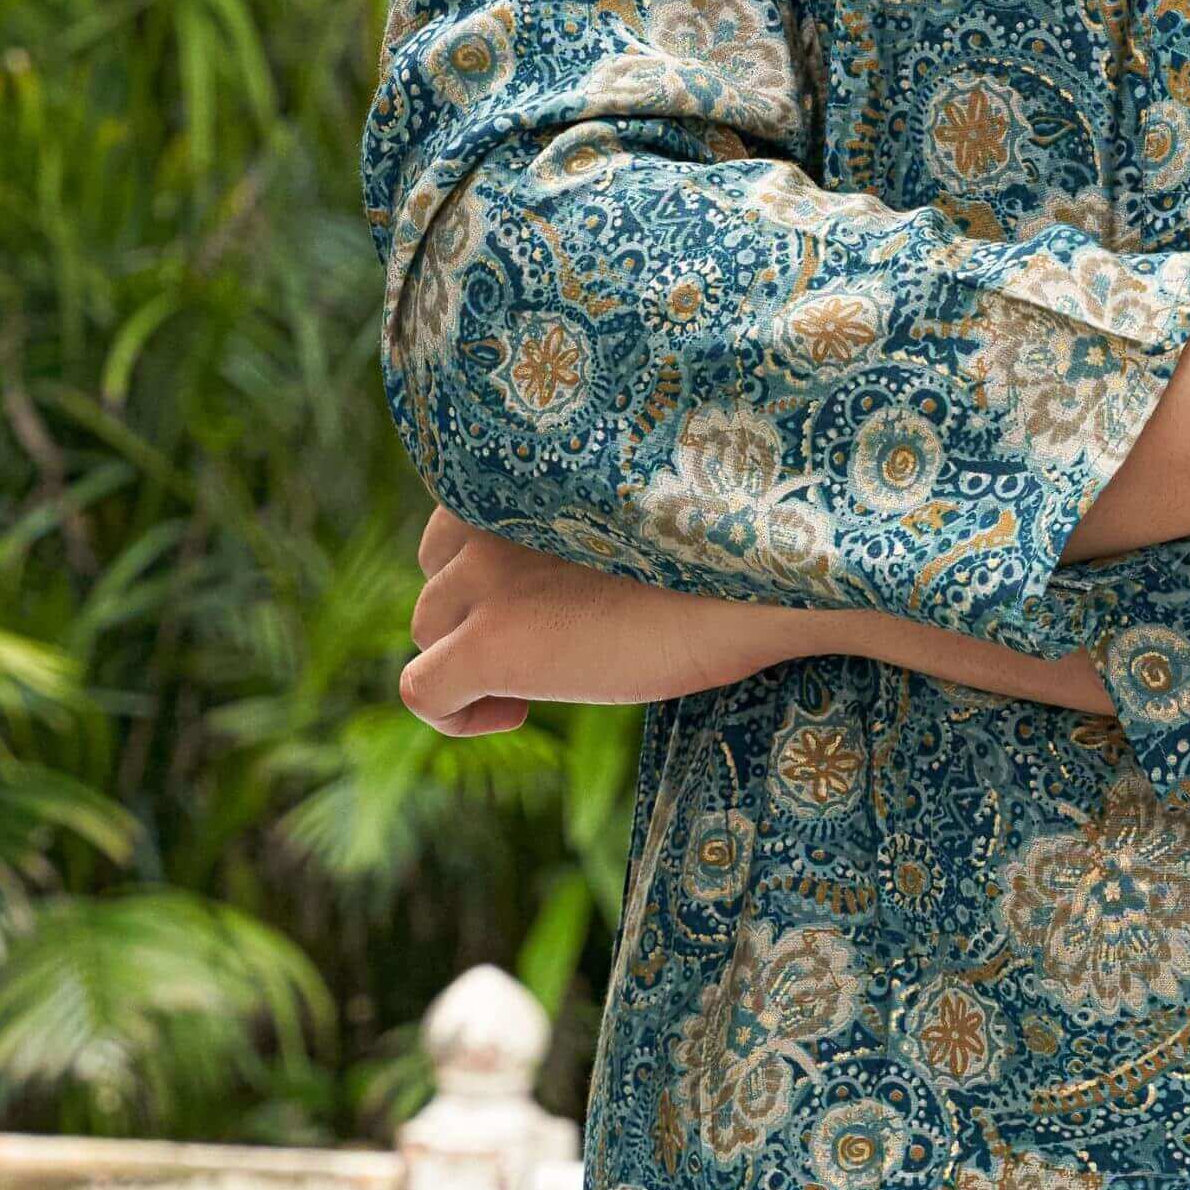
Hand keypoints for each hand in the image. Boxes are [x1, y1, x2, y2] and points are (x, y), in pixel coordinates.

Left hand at [403, 510, 817, 732]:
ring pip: (427, 628)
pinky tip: (515, 714)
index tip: (554, 602)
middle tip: (552, 645)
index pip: (463, 518)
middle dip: (478, 614)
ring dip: (472, 662)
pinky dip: (456, 715)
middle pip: (437, 572)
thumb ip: (581, 531)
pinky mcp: (487, 643)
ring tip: (539, 687)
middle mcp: (490, 516)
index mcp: (526, 473)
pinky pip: (422, 691)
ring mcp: (482, 579)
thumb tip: (572, 587)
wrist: (767, 579)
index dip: (496, 572)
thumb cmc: (732, 554)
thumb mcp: (641, 520)